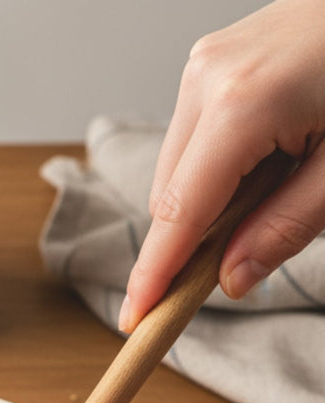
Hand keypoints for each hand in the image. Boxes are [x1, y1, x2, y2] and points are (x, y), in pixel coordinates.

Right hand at [119, 0, 324, 331]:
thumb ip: (286, 228)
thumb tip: (230, 279)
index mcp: (241, 104)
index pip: (179, 214)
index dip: (156, 275)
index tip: (139, 319)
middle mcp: (207, 78)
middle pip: (169, 195)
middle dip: (196, 236)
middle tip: (251, 250)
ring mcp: (204, 64)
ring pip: (177, 168)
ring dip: (211, 197)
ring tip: (281, 180)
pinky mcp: (212, 60)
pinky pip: (193, 137)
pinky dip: (219, 165)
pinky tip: (270, 153)